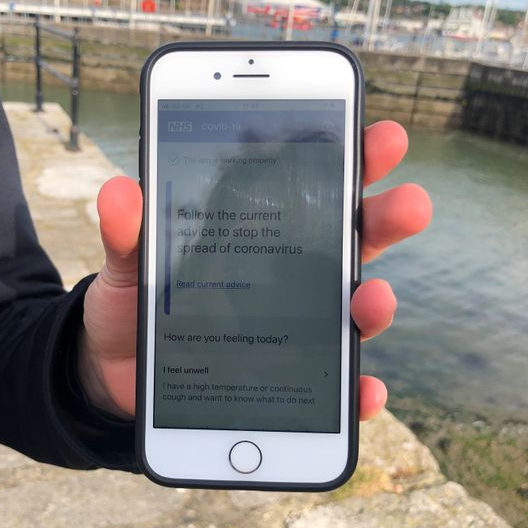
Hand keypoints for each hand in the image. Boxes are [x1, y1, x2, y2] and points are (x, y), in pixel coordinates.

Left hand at [79, 121, 431, 421]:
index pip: (314, 186)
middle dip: (386, 217)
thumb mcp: (128, 263)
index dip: (351, 159)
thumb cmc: (133, 303)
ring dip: (374, 304)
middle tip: (411, 204)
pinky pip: (332, 386)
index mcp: (261, 232)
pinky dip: (353, 390)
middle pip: (353, 241)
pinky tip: (362, 390)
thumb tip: (121, 191)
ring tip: (372, 300)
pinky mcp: (290, 377)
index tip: (383, 136)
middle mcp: (292, 274)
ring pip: (352, 310)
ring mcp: (297, 326)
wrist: (116, 369)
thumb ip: (129, 233)